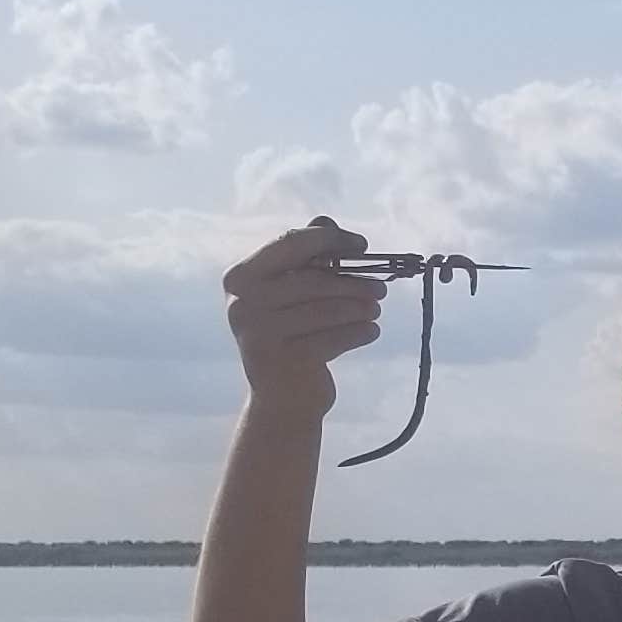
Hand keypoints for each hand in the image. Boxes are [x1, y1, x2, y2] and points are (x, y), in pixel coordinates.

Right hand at [222, 216, 386, 419]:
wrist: (281, 400)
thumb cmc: (289, 338)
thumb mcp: (289, 296)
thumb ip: (305, 258)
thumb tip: (326, 220)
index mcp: (240, 278)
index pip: (290, 243)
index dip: (330, 239)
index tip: (362, 245)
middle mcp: (243, 304)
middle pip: (313, 280)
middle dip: (353, 282)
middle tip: (381, 288)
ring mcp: (261, 334)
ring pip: (327, 309)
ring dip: (360, 308)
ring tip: (376, 310)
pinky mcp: (286, 361)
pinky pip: (335, 337)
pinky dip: (359, 332)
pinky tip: (371, 331)